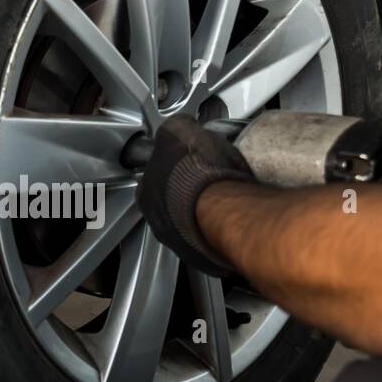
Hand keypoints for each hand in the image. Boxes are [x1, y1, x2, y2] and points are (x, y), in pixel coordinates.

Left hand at [137, 116, 255, 275]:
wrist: (228, 211)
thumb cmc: (199, 175)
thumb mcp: (180, 130)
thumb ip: (175, 127)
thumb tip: (180, 123)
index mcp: (146, 193)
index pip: (154, 177)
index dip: (174, 167)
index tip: (191, 161)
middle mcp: (159, 223)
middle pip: (173, 203)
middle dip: (190, 192)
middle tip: (212, 179)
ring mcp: (182, 245)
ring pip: (193, 224)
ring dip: (206, 213)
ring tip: (228, 198)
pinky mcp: (208, 258)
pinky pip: (213, 241)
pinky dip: (222, 230)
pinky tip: (235, 217)